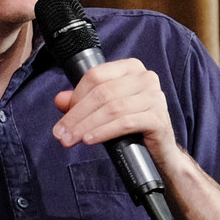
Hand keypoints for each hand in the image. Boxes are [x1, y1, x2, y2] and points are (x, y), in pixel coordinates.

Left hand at [51, 58, 176, 164]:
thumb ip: (82, 102)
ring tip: (71, 139)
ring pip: (112, 108)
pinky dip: (104, 132)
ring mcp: (155, 97)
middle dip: (77, 115)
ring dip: (86, 125)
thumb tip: (59, 100)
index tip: (64, 118)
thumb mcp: (104, 110)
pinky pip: (125, 123)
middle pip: (102, 93)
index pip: (96, 76)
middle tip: (61, 134)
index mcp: (131, 68)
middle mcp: (146, 78)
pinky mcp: (158, 118)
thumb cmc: (132, 127)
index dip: (76, 96)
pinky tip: (90, 139)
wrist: (160, 151)